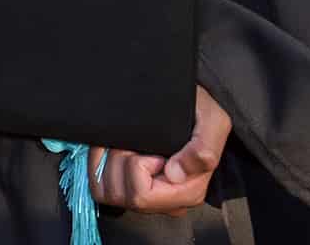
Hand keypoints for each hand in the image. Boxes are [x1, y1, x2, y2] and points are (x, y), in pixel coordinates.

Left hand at [91, 86, 231, 215]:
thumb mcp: (212, 122)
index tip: (148, 146)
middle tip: (133, 142)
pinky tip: (112, 147)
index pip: (142, 195)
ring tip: (124, 143)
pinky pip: (99, 187)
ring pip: (108, 193)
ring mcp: (149, 198)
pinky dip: (97, 164)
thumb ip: (201, 150)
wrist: (193, 107)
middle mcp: (169, 202)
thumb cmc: (201, 113)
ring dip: (107, 162)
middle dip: (119, 162)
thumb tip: (175, 175)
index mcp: (189, 192)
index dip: (135, 166)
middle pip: (123, 195)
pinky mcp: (131, 190)